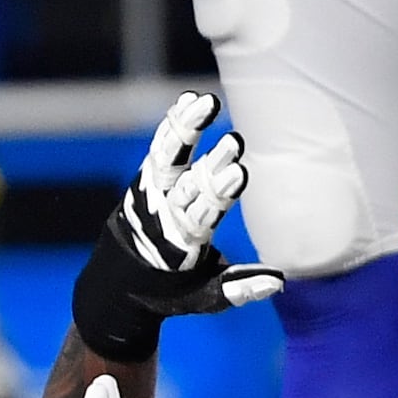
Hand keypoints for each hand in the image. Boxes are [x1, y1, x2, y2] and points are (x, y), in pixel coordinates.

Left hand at [72, 90, 283, 361]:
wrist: (118, 283)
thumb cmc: (172, 290)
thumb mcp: (205, 296)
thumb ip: (239, 288)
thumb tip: (279, 281)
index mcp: (181, 247)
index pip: (203, 216)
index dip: (219, 194)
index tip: (240, 173)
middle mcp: (163, 216)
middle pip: (190, 186)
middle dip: (212, 164)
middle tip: (236, 141)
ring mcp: (151, 194)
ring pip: (168, 158)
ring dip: (186, 130)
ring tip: (206, 102)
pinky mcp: (145, 179)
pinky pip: (159, 148)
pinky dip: (172, 124)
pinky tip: (188, 101)